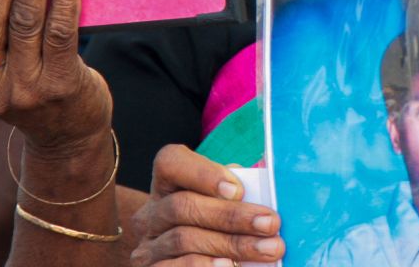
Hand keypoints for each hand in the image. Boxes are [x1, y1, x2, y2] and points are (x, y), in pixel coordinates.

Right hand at [130, 145, 283, 265]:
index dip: (202, 173)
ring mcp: (148, 246)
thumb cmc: (218, 225)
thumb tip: (266, 192)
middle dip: (231, 215)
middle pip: (183, 205)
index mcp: (168, 184)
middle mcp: (152, 213)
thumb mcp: (223, 202)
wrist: (194, 261)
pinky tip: (230, 266)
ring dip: (231, 245)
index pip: (171, 163)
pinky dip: (205, 266)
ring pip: (184, 239)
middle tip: (271, 224)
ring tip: (267, 249)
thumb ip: (238, 191)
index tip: (238, 190)